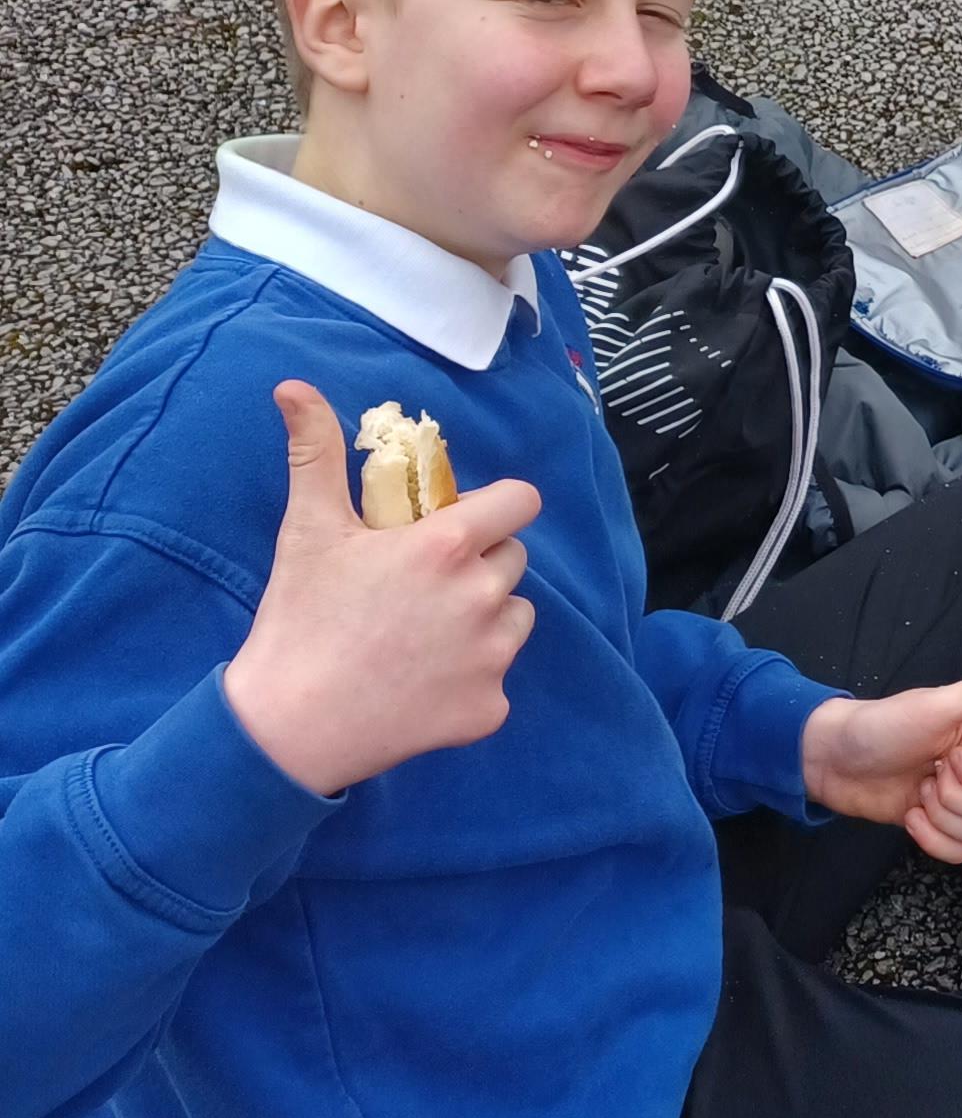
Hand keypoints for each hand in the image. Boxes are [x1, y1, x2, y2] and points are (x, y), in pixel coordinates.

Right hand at [221, 381, 539, 798]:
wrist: (285, 731)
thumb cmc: (299, 621)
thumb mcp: (308, 530)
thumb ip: (315, 452)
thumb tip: (293, 386)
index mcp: (449, 547)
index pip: (521, 501)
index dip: (492, 508)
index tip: (455, 526)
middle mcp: (483, 597)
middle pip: (513, 560)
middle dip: (478, 564)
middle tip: (420, 586)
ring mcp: (492, 658)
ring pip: (514, 617)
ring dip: (483, 620)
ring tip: (421, 636)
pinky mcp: (490, 710)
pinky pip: (498, 679)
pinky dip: (470, 681)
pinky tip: (421, 686)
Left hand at [801, 653, 961, 864]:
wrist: (833, 760)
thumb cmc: (882, 726)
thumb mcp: (934, 707)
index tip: (947, 758)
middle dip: (954, 801)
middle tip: (926, 775)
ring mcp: (958, 800)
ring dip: (942, 821)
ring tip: (917, 795)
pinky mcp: (938, 824)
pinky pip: (960, 853)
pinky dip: (934, 842)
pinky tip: (911, 817)